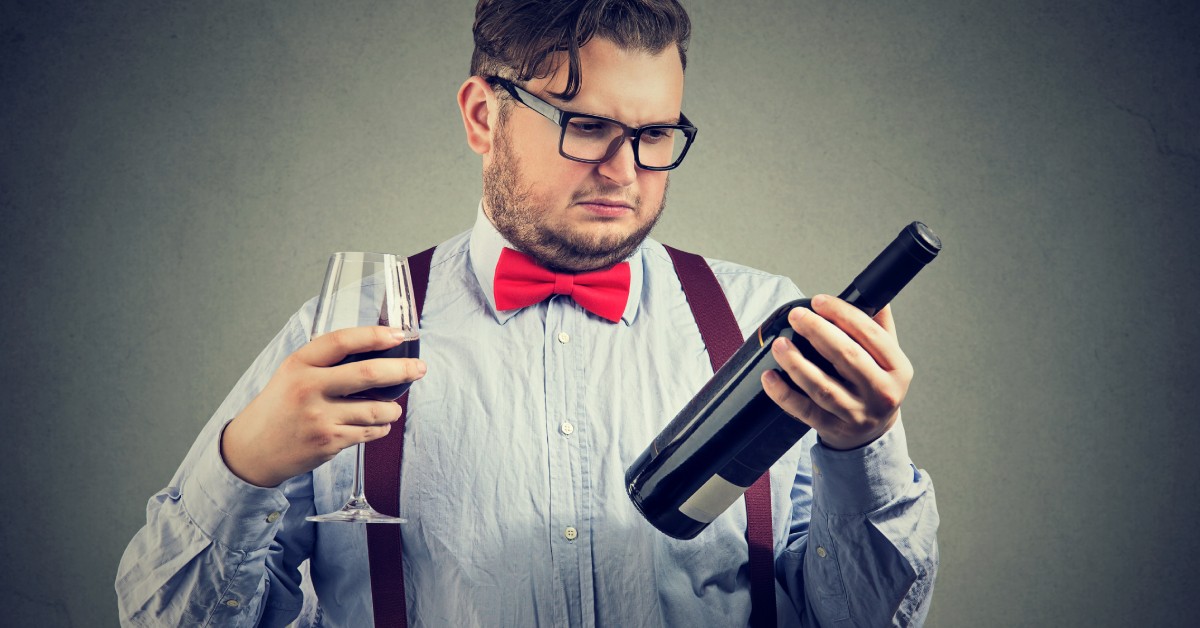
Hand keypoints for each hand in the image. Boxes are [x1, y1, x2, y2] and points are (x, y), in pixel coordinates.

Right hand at [221, 326, 425, 486]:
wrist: (253, 449)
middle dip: (402, 369)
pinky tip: (376, 424)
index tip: (397, 334)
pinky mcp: (329, 441)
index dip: (374, 335)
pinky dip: (380, 427)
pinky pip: (369, 431)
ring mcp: (319, 416)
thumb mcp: (293, 374)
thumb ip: (326, 363)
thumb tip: (377, 352)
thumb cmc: (280, 408)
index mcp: (300, 364)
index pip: (342, 341)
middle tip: (419, 369)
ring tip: (391, 408)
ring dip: (392, 409)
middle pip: (368, 373)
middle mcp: (309, 387)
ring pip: (376, 409)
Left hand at [760, 295, 912, 449]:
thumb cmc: (875, 386)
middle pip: (846, 356)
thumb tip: (875, 294)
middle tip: (796, 316)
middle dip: (818, 332)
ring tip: (779, 344)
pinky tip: (770, 377)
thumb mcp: (888, 358)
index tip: (819, 301)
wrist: (872, 434)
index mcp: (897, 368)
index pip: (870, 334)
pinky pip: (804, 410)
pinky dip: (784, 394)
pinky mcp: (833, 428)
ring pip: (822, 386)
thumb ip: (880, 326)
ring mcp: (856, 413)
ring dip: (797, 363)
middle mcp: (881, 392)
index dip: (842, 314)